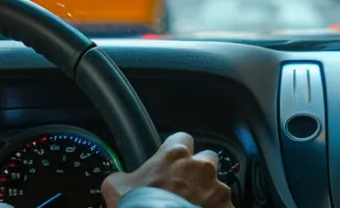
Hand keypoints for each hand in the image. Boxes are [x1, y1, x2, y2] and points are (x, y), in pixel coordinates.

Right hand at [101, 132, 231, 207]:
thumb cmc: (138, 207)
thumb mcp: (116, 188)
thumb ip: (122, 177)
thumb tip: (118, 181)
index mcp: (174, 155)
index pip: (182, 138)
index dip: (176, 151)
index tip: (171, 163)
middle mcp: (200, 166)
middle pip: (206, 158)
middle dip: (198, 171)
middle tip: (184, 187)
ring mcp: (217, 188)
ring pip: (217, 185)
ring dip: (207, 193)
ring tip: (192, 206)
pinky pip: (224, 206)